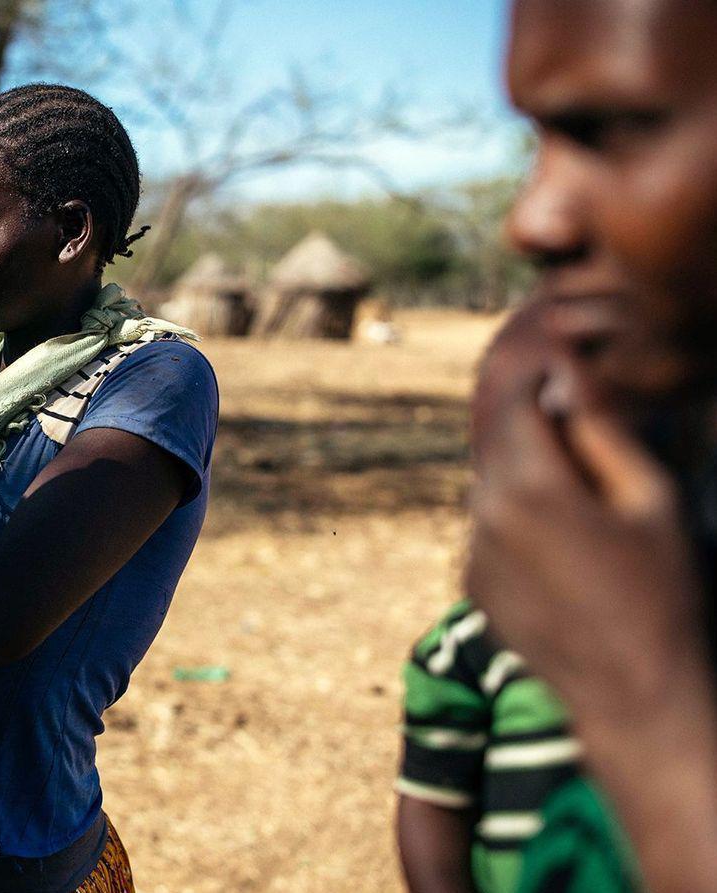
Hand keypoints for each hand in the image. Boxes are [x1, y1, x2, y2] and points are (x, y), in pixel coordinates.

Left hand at [466, 313, 707, 721]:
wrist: (634, 693)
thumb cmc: (660, 593)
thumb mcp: (649, 500)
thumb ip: (601, 430)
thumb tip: (567, 373)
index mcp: (526, 489)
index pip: (513, 401)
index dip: (537, 373)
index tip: (561, 360)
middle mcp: (482, 516)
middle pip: (495, 441)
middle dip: (529, 421)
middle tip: (571, 413)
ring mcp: (471, 554)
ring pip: (490, 485)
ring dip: (524, 473)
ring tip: (580, 497)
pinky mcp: (471, 584)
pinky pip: (489, 530)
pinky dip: (517, 520)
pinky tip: (566, 546)